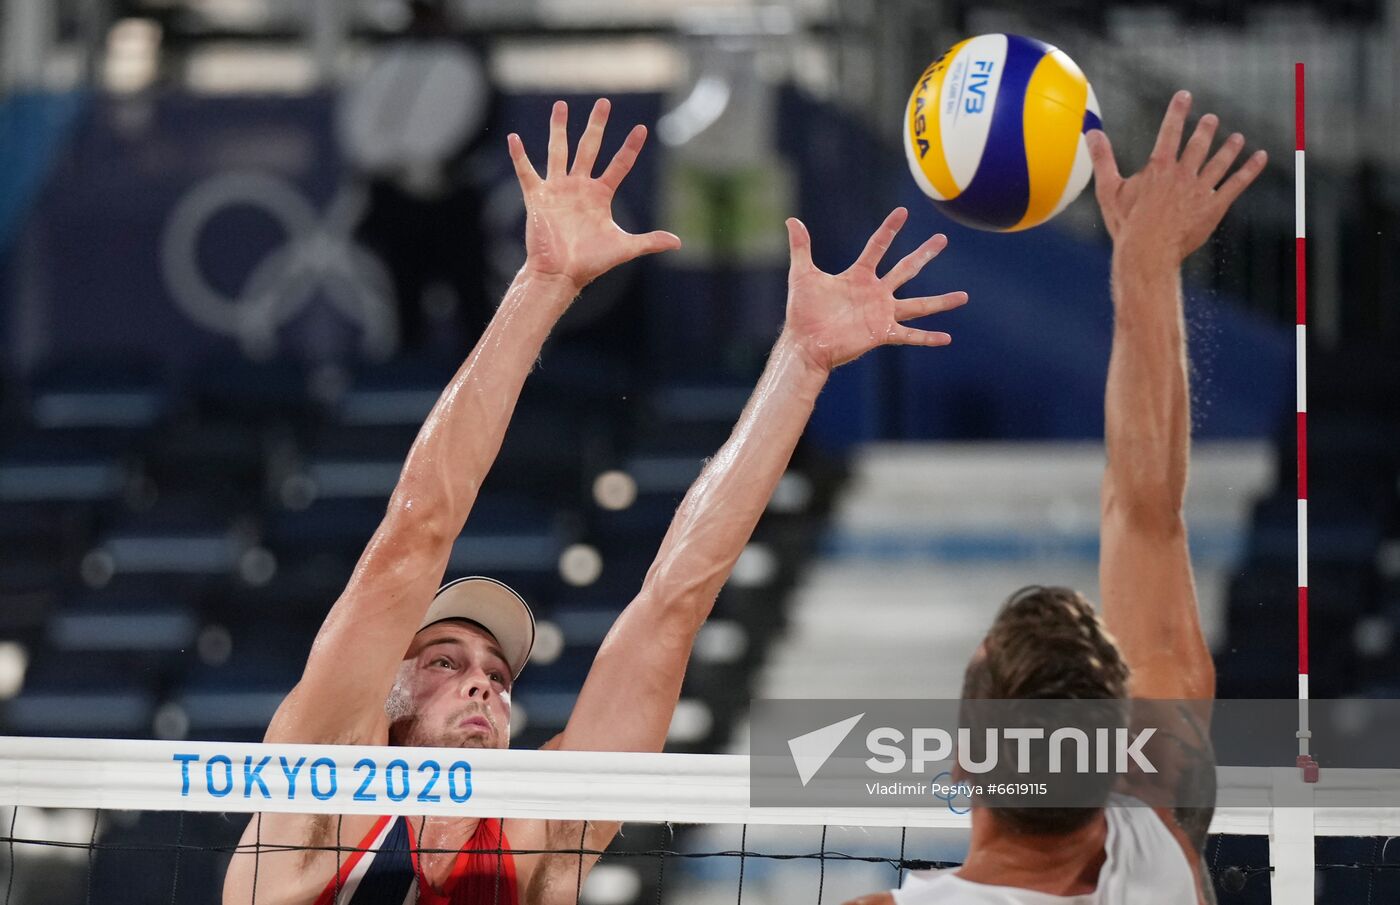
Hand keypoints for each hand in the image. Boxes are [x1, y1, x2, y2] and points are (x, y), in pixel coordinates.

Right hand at [508, 99, 680, 291]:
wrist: (561, 274)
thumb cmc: (590, 262)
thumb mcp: (623, 248)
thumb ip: (649, 242)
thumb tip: (678, 243)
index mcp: (600, 195)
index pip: (619, 165)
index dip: (630, 148)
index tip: (642, 129)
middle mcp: (579, 186)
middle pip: (590, 148)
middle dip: (597, 126)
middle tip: (604, 103)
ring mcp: (558, 189)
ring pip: (559, 151)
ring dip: (560, 129)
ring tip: (561, 105)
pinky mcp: (537, 197)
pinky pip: (526, 172)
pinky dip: (519, 156)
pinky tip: (513, 138)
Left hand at [780, 208, 967, 371]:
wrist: (804, 343)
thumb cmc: (802, 312)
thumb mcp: (802, 275)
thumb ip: (801, 248)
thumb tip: (791, 220)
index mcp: (858, 277)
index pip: (877, 247)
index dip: (889, 229)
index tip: (902, 212)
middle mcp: (875, 293)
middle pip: (906, 269)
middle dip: (924, 254)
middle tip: (942, 238)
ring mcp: (881, 313)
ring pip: (918, 305)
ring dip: (941, 301)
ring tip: (964, 296)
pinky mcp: (881, 333)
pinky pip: (909, 335)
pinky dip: (927, 338)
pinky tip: (947, 338)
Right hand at [1086, 90, 1266, 263]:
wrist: (1148, 252)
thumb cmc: (1126, 224)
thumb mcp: (1109, 190)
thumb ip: (1103, 158)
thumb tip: (1091, 132)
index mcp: (1159, 167)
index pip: (1169, 132)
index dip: (1177, 112)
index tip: (1184, 96)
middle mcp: (1183, 174)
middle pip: (1198, 145)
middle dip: (1205, 129)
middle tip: (1211, 119)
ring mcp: (1201, 190)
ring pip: (1220, 162)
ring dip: (1229, 148)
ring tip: (1237, 138)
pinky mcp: (1214, 207)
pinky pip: (1236, 184)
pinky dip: (1250, 170)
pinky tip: (1259, 158)